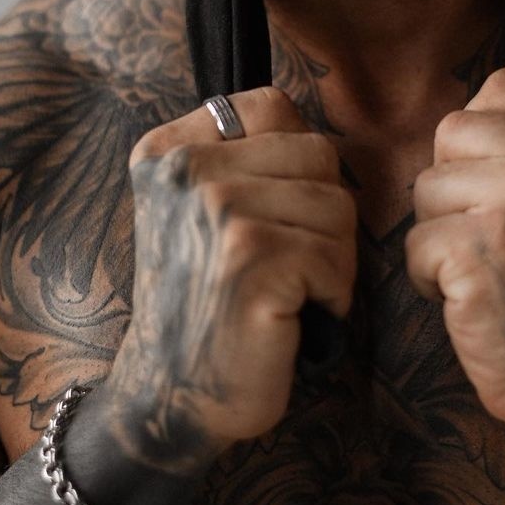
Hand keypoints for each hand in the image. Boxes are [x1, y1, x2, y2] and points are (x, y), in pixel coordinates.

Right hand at [105, 88, 356, 474]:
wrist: (168, 398)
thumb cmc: (205, 304)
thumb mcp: (198, 212)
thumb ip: (240, 157)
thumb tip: (316, 129)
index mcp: (166, 149)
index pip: (274, 107)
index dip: (297, 166)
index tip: (266, 219)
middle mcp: (183, 168)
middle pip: (318, 154)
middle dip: (322, 216)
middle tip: (283, 266)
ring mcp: (215, 208)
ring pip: (338, 205)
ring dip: (330, 260)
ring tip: (284, 293)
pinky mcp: (250, 257)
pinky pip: (338, 257)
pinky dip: (331, 297)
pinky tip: (290, 319)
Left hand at [405, 68, 504, 478]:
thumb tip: (461, 108)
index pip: (501, 89)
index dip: (483, 144)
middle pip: (453, 132)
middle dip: (455, 187)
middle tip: (498, 239)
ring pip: (427, 186)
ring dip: (441, 234)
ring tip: (490, 269)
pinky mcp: (483, 249)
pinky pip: (415, 243)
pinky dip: (430, 280)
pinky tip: (475, 301)